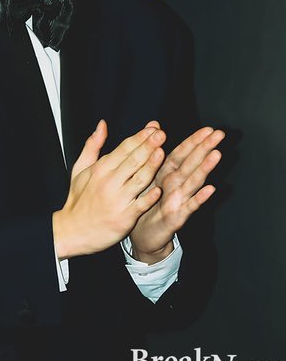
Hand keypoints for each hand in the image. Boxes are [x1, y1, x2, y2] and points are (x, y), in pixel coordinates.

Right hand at [52, 120, 166, 259]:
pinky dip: (149, 197)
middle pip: (132, 160)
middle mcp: (109, 182)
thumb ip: (93, 145)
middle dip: (148, 146)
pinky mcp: (123, 218)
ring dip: (151, 165)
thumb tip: (102, 124)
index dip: (139, 137)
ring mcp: (117, 200)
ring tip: (162, 152)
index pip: (123, 149)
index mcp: (100, 169)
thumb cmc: (79, 199)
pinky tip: (159, 189)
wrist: (72, 230)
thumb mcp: (80, 169)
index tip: (152, 129)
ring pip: (138, 179)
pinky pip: (139, 205)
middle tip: (161, 134)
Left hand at [129, 123, 223, 262]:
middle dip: (204, 148)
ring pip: (193, 182)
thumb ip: (152, 152)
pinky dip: (199, 198)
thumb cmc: (146, 203)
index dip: (194, 141)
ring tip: (216, 155)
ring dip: (205, 168)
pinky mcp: (176, 218)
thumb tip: (155, 125)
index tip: (208, 129)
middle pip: (191, 164)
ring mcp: (178, 200)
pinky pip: (189, 207)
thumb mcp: (146, 176)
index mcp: (166, 173)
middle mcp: (175, 185)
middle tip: (220, 135)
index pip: (182, 153)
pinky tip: (211, 189)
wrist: (140, 235)